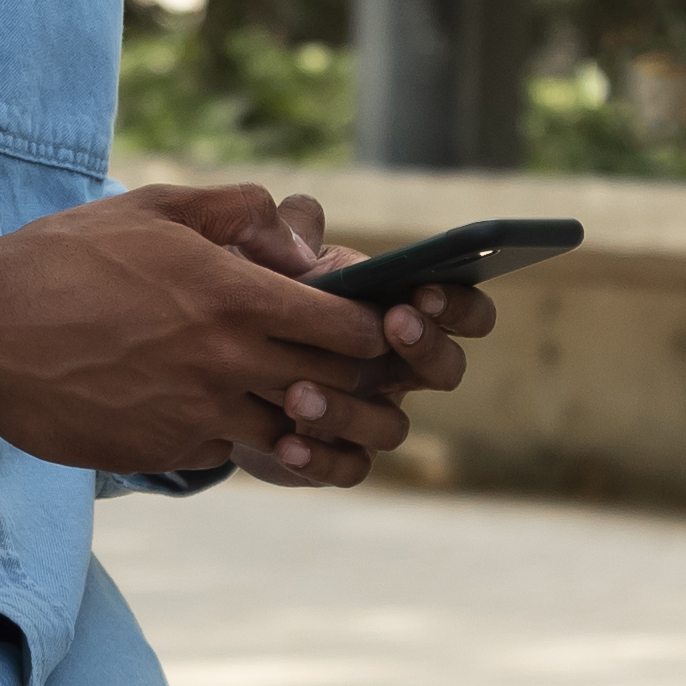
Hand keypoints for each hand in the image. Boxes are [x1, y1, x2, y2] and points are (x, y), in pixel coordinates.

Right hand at [0, 185, 435, 478]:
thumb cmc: (64, 259)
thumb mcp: (155, 208)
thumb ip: (239, 212)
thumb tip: (301, 239)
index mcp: (232, 295)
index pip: (347, 326)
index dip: (378, 329)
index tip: (381, 327)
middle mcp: (226, 362)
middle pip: (338, 388)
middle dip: (370, 386)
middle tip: (379, 378)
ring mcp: (198, 414)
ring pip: (297, 435)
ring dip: (321, 426)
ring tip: (329, 413)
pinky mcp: (167, 451)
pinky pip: (237, 453)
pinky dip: (257, 443)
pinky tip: (258, 428)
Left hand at [209, 191, 494, 489]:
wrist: (220, 365)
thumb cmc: (265, 304)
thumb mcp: (276, 261)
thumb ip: (290, 233)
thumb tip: (303, 216)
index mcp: (402, 314)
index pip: (465, 311)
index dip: (458, 304)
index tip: (422, 290)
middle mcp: (399, 370)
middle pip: (447, 370)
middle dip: (425, 346)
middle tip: (391, 324)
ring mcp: (373, 418)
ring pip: (393, 426)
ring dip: (350, 409)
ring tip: (298, 392)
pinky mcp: (339, 458)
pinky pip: (350, 469)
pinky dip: (320, 458)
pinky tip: (285, 443)